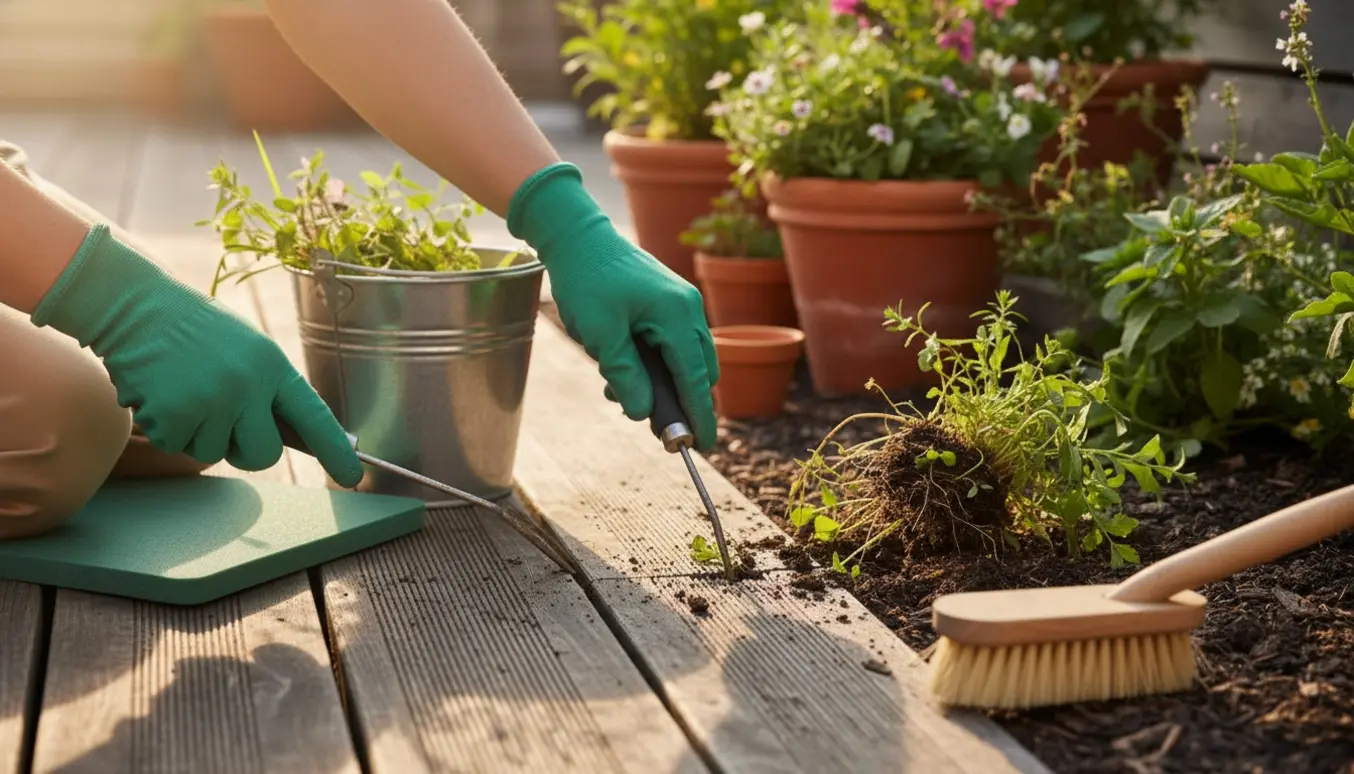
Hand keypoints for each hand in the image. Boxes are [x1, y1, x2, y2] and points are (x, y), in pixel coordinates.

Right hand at [30, 225, 363, 485]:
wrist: (137, 306)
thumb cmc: (199, 330)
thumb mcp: (250, 349)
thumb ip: (271, 389)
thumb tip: (296, 438)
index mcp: (272, 365)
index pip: (313, 415)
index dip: (334, 450)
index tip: (352, 476)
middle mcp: (246, 386)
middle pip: (263, 455)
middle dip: (247, 449)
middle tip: (227, 420)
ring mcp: (209, 403)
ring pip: (214, 453)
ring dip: (200, 433)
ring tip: (187, 390)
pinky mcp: (171, 417)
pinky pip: (178, 446)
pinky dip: (169, 428)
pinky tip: (163, 393)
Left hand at [508, 162, 719, 449]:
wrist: (576, 235)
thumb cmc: (587, 279)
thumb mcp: (600, 334)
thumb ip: (625, 375)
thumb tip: (641, 413)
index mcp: (677, 315)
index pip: (696, 378)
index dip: (699, 416)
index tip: (700, 446)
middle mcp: (687, 308)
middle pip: (699, 371)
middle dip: (679, 401)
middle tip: (652, 424)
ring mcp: (680, 303)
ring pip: (686, 359)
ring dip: (662, 382)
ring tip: (620, 390)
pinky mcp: (667, 302)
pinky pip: (672, 343)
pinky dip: (655, 364)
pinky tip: (621, 369)